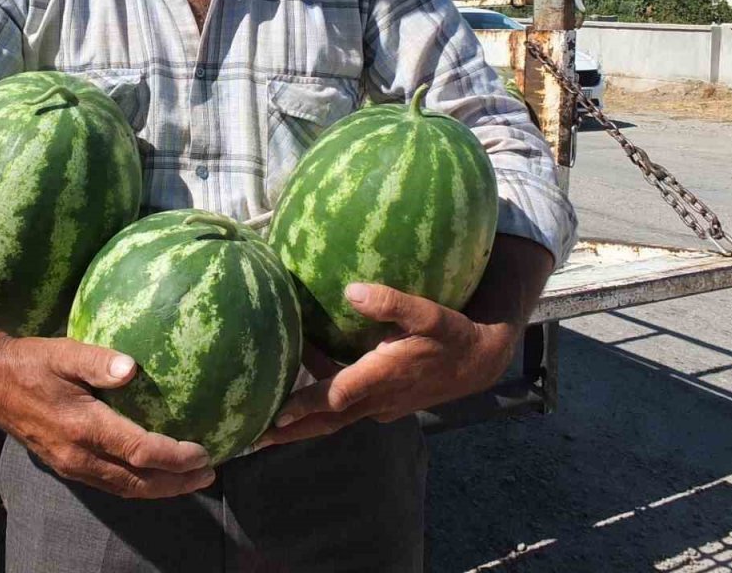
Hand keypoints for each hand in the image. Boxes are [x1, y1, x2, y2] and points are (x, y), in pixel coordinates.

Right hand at [0, 335, 215, 498]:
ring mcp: (71, 466)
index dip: (175, 457)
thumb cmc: (30, 362)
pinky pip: (110, 484)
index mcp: (84, 427)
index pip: (140, 451)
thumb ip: (97, 361)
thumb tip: (131, 368)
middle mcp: (79, 455)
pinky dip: (138, 484)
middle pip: (138, 481)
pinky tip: (153, 474)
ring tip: (190, 480)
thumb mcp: (63, 352)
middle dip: (177, 482)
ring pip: (124, 488)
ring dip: (160, 488)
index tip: (203, 451)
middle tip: (209, 473)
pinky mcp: (66, 466)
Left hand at [254, 282, 518, 449]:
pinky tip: (302, 380)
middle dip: (289, 432)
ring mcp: (380, 405)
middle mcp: (377, 399)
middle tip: (252, 440)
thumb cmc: (453, 335)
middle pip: (325, 421)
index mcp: (383, 378)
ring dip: (301, 422)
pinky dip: (321, 402)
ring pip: (333, 418)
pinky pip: (345, 405)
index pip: (336, 397)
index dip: (306, 405)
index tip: (275, 415)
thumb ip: (391, 302)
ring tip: (265, 424)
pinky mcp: (383, 402)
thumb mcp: (429, 313)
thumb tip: (350, 290)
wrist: (479, 363)